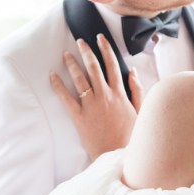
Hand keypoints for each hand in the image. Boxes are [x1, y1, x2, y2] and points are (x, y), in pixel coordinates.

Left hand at [50, 35, 140, 162]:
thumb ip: (138, 90)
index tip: (100, 38)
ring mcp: (91, 105)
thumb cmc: (130, 135)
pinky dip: (58, 86)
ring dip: (71, 64)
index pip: (112, 65)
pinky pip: (66, 98)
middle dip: (86, 51)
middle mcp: (105, 95)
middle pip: (94, 67)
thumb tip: (133, 71)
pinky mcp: (79, 117)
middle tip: (79, 41)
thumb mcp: (140, 111)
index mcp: (119, 93)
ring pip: (80, 79)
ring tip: (65, 54)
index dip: (105, 49)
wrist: (118, 156)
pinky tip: (52, 75)